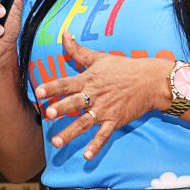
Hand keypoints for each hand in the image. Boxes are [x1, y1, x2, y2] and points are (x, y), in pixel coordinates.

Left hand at [33, 31, 171, 159]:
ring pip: (85, 122)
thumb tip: (64, 32)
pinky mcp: (115, 120)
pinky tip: (86, 156)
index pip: (67, 83)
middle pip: (76, 103)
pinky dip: (95, 146)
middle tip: (49, 115)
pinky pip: (104, 135)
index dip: (52, 87)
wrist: (150, 81)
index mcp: (89, 79)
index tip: (39, 92)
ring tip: (56, 142)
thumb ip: (78, 50)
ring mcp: (105, 110)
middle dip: (62, 109)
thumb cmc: (123, 67)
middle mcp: (95, 95)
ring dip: (70, 132)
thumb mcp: (100, 57)